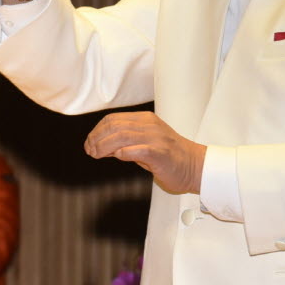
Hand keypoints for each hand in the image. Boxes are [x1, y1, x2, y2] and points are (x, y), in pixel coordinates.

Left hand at [84, 111, 206, 194]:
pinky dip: (123, 153)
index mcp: (145, 119)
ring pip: (122, 135)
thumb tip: (100, 146)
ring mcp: (156, 137)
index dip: (96, 131)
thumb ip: (125, 142)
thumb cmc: (170, 157)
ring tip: (97, 155)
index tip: (89, 144)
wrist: (195, 166)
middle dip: (96, 139)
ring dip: (104, 146)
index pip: (113, 119)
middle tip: (90, 151)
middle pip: (114, 126)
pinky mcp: (160, 152)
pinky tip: (117, 157)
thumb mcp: (144, 143)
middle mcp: (149, 125)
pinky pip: (137, 149)